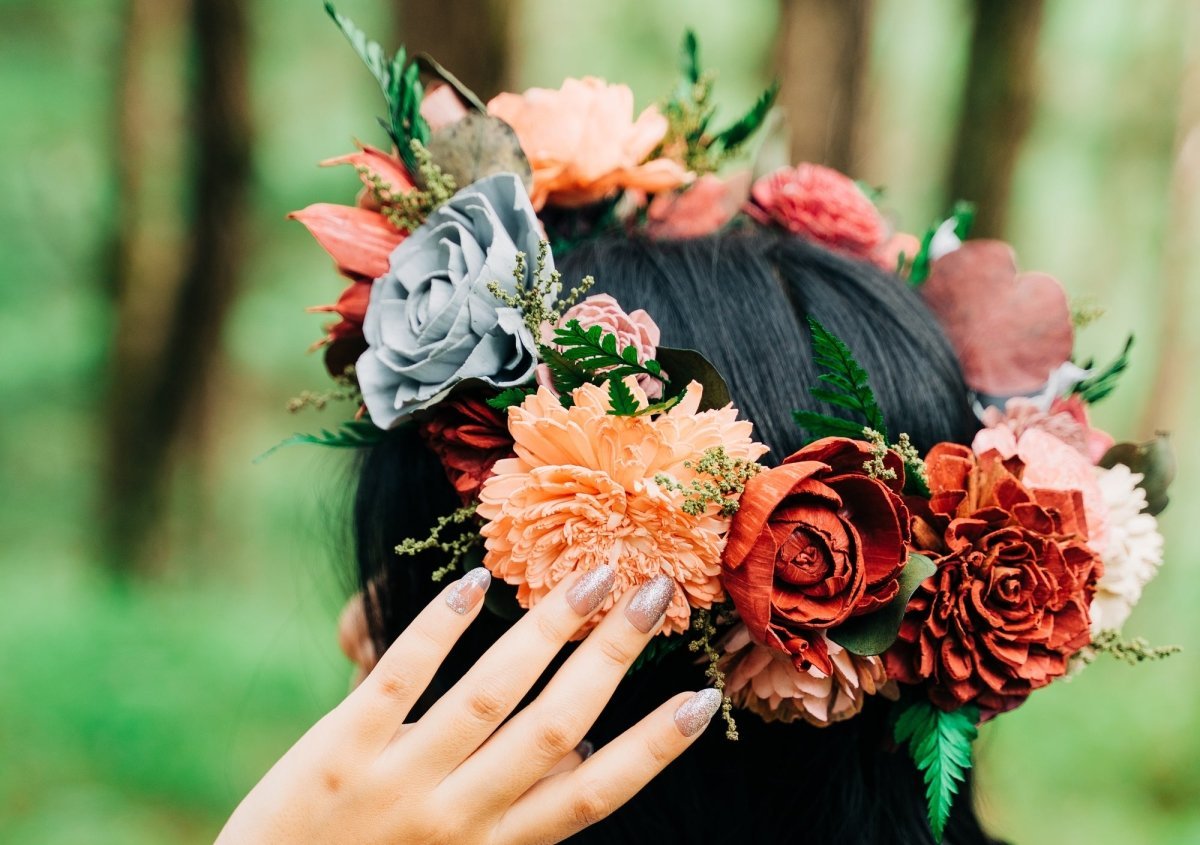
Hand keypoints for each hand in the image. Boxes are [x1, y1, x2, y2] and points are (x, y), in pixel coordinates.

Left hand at [218, 566, 722, 843]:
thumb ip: (516, 814)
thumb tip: (583, 755)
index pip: (593, 795)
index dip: (653, 748)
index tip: (703, 697)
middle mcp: (458, 820)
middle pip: (555, 729)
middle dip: (613, 657)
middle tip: (655, 593)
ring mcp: (399, 785)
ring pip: (489, 698)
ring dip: (547, 631)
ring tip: (593, 575)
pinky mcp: (339, 754)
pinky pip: (398, 681)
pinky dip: (439, 631)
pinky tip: (477, 583)